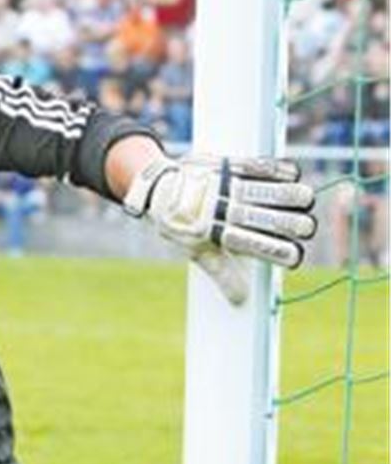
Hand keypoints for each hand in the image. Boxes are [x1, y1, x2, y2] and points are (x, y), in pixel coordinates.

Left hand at [124, 154, 315, 304]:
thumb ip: (220, 272)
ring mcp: (222, 185)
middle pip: (262, 217)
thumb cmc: (180, 225)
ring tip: (307, 198)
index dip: (275, 251)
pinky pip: (252, 165)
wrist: (157, 189)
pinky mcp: (223, 164)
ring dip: (288, 194)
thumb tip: (240, 299)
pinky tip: (292, 172)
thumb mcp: (195, 250)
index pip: (251, 245)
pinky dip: (274, 168)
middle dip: (288, 223)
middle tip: (307, 227)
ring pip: (262, 190)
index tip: (295, 256)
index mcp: (212, 232)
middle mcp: (219, 208)